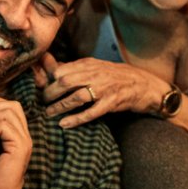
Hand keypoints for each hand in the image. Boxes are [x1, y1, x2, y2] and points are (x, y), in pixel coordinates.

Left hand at [36, 53, 160, 126]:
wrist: (146, 85)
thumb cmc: (118, 76)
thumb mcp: (97, 67)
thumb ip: (77, 68)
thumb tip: (53, 69)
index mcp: (90, 64)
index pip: (62, 69)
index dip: (49, 80)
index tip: (41, 87)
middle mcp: (96, 74)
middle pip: (65, 82)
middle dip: (50, 93)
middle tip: (42, 101)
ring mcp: (105, 89)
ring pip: (76, 97)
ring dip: (59, 106)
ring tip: (48, 113)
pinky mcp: (112, 103)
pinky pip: (91, 112)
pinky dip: (76, 119)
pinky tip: (64, 124)